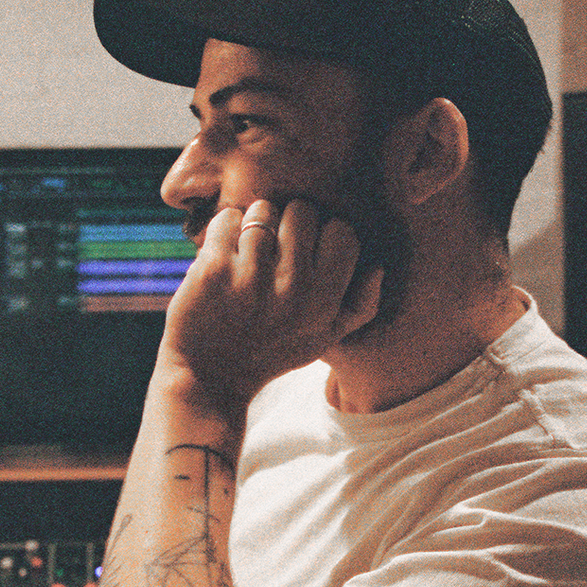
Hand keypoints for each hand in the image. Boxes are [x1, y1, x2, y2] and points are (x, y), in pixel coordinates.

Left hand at [163, 198, 382, 410]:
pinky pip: (228, 219)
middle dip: (289, 223)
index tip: (309, 250)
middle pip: (304, 211)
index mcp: (324, 302)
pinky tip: (224, 253)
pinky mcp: (214, 269)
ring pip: (264, 210)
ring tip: (248, 251)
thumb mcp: (324, 338)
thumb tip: (378, 265)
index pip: (342, 231)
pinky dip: (224, 229)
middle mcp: (293, 288)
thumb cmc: (271, 351)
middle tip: (276, 248)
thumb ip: (361, 305)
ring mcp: (252, 277)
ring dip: (255, 224)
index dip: (325, 234)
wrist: (209, 376)